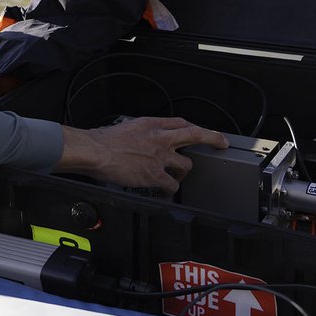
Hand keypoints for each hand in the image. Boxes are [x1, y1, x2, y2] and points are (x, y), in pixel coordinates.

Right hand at [55, 117, 227, 193]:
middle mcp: (159, 138)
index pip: (180, 122)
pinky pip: (172, 184)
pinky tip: (166, 192)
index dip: (192, 127)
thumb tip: (139, 139)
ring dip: (184, 172)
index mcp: (151, 124)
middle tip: (221, 143)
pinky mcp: (154, 174)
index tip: (199, 130)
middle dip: (212, 138)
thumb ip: (138, 133)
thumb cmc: (102, 141)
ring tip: (178, 177)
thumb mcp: (124, 127)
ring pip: (186, 165)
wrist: (95, 150)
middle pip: (195, 134)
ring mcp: (159, 156)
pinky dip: (171, 190)